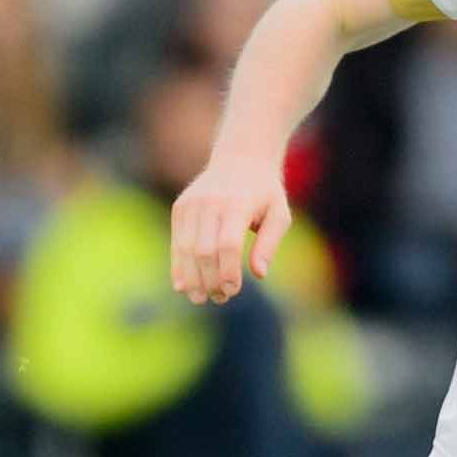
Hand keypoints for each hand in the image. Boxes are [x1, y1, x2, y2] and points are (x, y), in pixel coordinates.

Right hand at [169, 149, 291, 303]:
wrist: (241, 158)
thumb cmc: (264, 193)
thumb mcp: (279, 214)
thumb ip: (270, 243)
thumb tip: (259, 274)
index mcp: (238, 203)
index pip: (228, 244)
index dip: (228, 271)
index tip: (233, 291)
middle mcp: (211, 202)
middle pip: (205, 250)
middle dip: (210, 279)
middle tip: (220, 299)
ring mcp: (192, 203)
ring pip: (186, 248)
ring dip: (192, 278)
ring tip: (200, 298)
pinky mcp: (180, 207)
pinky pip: (176, 242)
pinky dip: (177, 266)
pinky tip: (183, 286)